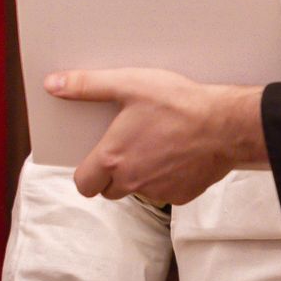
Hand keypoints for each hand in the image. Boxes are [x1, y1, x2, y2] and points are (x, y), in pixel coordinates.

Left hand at [46, 68, 264, 203]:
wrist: (226, 125)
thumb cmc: (178, 104)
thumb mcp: (129, 84)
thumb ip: (88, 86)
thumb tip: (53, 85)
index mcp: (113, 159)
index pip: (83, 184)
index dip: (87, 173)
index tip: (97, 158)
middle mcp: (132, 181)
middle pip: (110, 190)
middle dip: (114, 174)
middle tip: (129, 147)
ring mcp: (158, 192)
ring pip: (139, 191)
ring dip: (141, 176)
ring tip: (158, 145)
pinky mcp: (182, 196)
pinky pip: (166, 192)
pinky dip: (168, 179)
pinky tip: (179, 155)